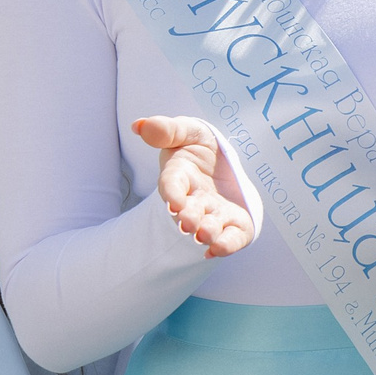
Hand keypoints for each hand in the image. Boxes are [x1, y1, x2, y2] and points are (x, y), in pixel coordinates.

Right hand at [133, 114, 253, 256]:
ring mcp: (214, 214)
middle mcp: (194, 200)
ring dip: (206, 232)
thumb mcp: (186, 131)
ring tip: (205, 234)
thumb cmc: (200, 146)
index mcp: (180, 176)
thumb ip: (166, 129)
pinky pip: (232, 238)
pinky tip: (219, 249)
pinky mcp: (236, 224)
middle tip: (188, 223)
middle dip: (188, 218)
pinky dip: (226, 245)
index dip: (172, 192)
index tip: (173, 201)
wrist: (225, 164)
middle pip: (189, 211)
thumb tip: (139, 125)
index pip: (172, 184)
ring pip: (209, 227)